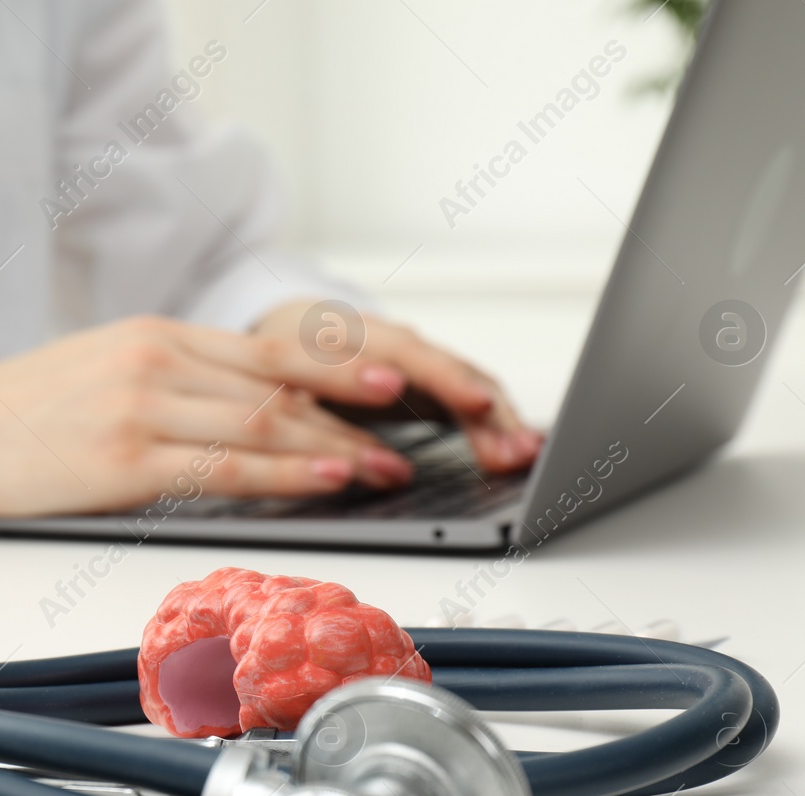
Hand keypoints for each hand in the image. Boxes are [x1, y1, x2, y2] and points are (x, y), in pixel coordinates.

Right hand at [0, 316, 419, 515]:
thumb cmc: (17, 414)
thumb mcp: (103, 373)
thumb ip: (173, 384)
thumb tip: (245, 415)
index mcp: (156, 336)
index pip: (268, 352)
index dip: (337, 369)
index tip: (390, 385)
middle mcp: (156, 360)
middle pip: (278, 384)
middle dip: (352, 411)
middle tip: (406, 433)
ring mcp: (141, 405)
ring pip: (262, 423)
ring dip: (333, 447)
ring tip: (382, 467)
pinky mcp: (123, 458)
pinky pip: (224, 467)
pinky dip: (285, 474)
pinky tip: (326, 478)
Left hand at [251, 300, 543, 473]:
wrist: (285, 331)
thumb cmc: (278, 365)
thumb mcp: (278, 387)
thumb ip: (304, 415)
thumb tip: (333, 453)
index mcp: (343, 334)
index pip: (401, 353)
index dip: (439, 378)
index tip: (473, 404)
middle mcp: (384, 337)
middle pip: (445, 366)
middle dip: (484, 408)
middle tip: (514, 449)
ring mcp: (410, 353)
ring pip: (461, 377)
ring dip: (498, 418)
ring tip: (527, 454)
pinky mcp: (426, 372)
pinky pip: (465, 391)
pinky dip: (492, 421)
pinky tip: (519, 448)